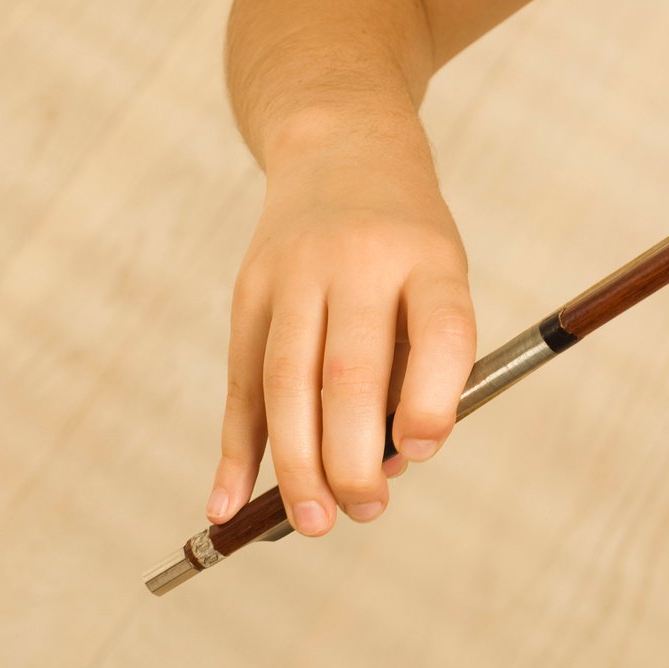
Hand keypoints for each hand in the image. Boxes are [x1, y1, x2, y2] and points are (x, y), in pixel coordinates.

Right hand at [208, 110, 477, 536]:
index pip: (439, 328)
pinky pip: (241, 381)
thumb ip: (420, 364)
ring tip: (314, 522)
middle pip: (349, 370)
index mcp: (428, 258)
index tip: (422, 452)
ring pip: (286, 382)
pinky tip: (229, 504)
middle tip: (366, 512)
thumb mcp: (439, 277)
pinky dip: (235, 448)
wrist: (340, 145)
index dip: (432, 398)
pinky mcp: (248, 289)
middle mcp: (358, 260)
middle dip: (353, 456)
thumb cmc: (407, 242)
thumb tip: (381, 465)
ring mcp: (294, 272)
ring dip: (296, 464)